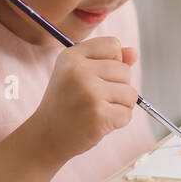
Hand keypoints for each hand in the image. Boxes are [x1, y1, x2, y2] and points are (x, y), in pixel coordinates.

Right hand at [27, 36, 138, 161]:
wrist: (46, 136)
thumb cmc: (66, 103)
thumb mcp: (78, 73)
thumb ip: (108, 60)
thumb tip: (134, 53)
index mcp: (72, 56)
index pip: (113, 45)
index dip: (113, 60)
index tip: (98, 74)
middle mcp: (79, 71)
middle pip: (125, 70)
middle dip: (118, 87)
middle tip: (94, 98)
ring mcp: (90, 93)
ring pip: (130, 93)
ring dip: (120, 105)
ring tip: (97, 110)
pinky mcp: (99, 115)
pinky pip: (127, 114)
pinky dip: (118, 121)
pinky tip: (99, 122)